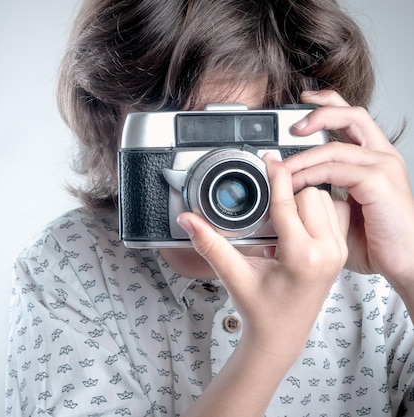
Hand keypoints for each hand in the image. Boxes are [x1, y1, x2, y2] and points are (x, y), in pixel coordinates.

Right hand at [177, 155, 348, 358]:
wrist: (281, 336)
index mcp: (303, 257)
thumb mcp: (233, 275)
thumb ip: (210, 244)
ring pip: (324, 201)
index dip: (276, 178)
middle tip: (267, 205)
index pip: (289, 204)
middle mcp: (327, 253)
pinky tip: (295, 223)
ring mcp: (337, 253)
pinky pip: (333, 214)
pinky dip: (315, 210)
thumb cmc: (261, 311)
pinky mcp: (340, 253)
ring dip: (302, 201)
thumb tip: (188, 220)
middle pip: (310, 195)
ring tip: (280, 218)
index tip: (268, 160)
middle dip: (287, 194)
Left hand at [284, 90, 413, 288]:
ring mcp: (383, 166)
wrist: (405, 262)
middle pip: (351, 115)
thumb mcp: (341, 210)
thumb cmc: (376, 240)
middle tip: (290, 128)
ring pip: (335, 147)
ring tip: (279, 170)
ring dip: (301, 157)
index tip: (303, 100)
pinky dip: (310, 175)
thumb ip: (319, 194)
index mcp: (374, 158)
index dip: (328, 103)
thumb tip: (287, 190)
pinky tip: (295, 185)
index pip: (353, 117)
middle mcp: (381, 156)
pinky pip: (335, 170)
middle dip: (318, 115)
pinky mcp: (379, 181)